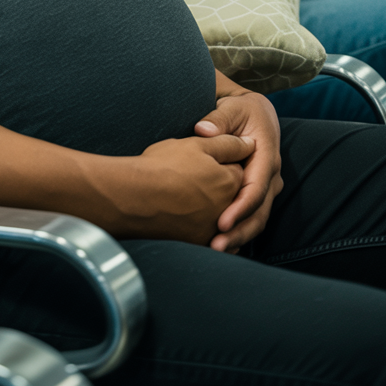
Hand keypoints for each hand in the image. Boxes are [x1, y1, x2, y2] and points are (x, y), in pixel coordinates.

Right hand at [102, 132, 252, 243]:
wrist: (135, 197)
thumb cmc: (163, 166)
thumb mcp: (197, 144)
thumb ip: (227, 143)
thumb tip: (250, 143)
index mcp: (230, 181)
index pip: (238, 169)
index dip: (223, 162)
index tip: (205, 160)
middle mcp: (228, 207)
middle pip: (233, 194)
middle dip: (221, 185)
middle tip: (195, 176)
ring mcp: (213, 227)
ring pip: (224, 215)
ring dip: (216, 208)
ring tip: (190, 195)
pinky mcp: (198, 242)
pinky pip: (213, 237)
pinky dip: (208, 229)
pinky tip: (193, 218)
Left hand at [195, 89, 282, 251]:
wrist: (256, 113)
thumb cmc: (241, 110)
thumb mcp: (231, 108)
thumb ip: (218, 119)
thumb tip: (202, 130)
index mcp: (266, 155)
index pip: (256, 188)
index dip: (240, 208)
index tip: (221, 223)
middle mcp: (270, 175)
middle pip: (259, 212)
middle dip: (240, 232)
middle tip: (216, 247)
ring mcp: (266, 186)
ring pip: (257, 219)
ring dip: (239, 237)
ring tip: (215, 250)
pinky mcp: (258, 193)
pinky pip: (251, 216)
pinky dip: (239, 231)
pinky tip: (220, 244)